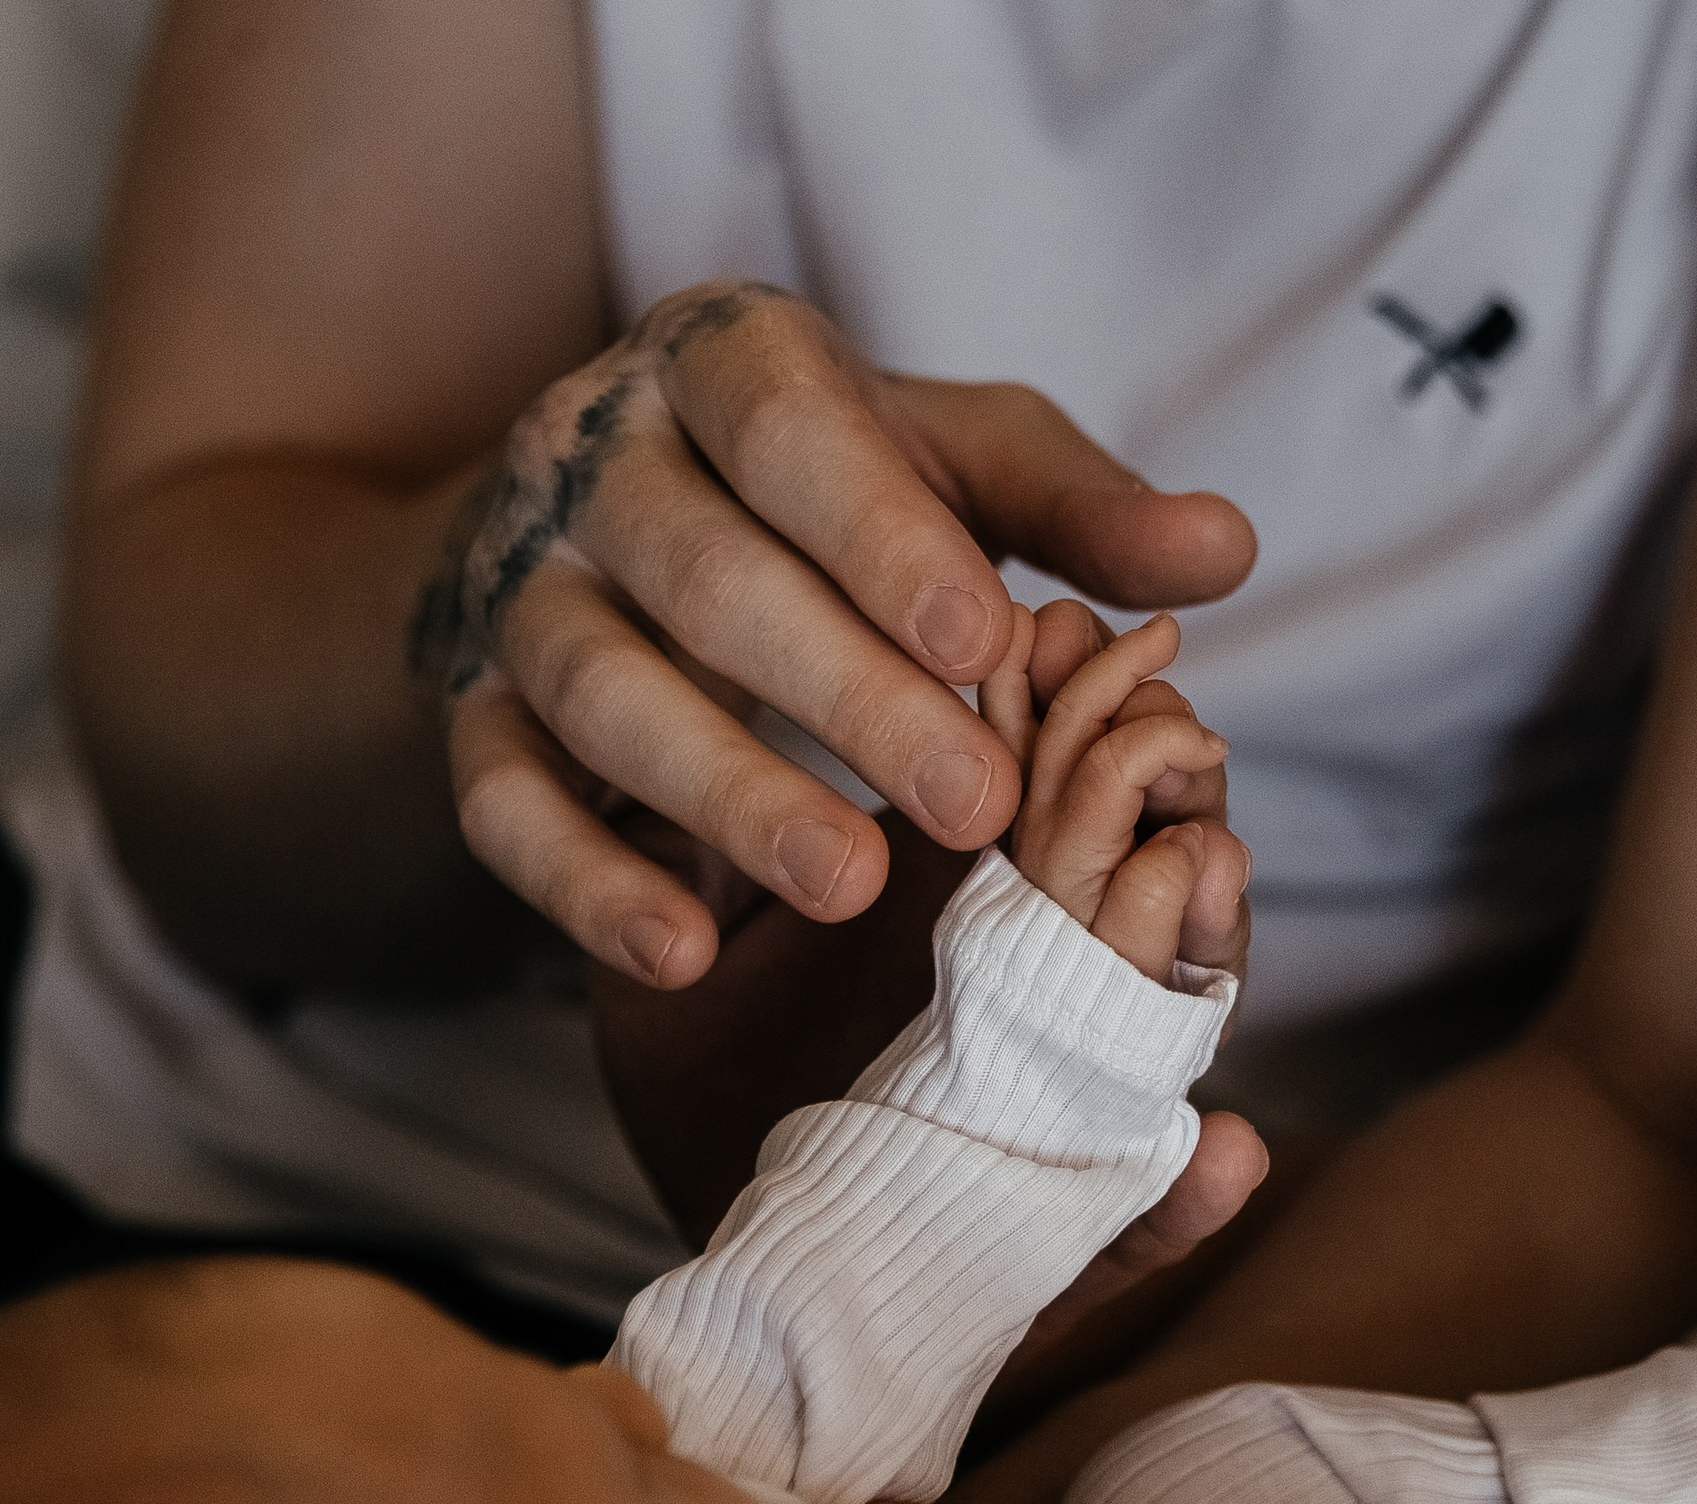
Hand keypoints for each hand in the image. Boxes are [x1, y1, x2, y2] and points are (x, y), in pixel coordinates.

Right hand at [418, 281, 1254, 988]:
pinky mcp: (470, 712)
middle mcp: (593, 458)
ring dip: (723, 789)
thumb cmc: (815, 487)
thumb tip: (1227, 549)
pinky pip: (499, 801)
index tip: (989, 641)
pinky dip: (583, 882)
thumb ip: (1076, 508)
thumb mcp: (948, 463)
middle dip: (838, 690)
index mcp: (720, 361)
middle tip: (976, 801)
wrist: (592, 514)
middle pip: (701, 575)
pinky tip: (682, 949)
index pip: (787, 430)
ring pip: (596, 689)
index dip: (880, 536)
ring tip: (849, 879)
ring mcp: (517, 587)